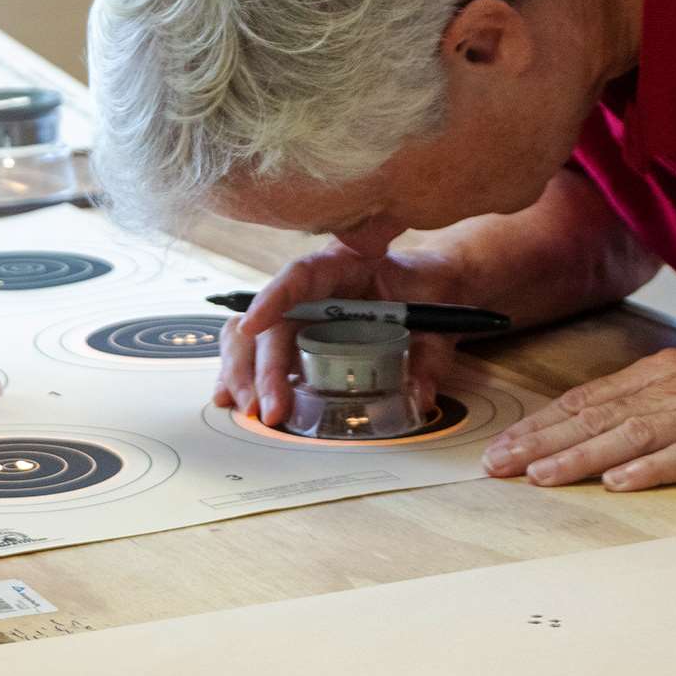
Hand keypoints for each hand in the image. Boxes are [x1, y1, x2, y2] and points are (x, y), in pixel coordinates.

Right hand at [214, 243, 476, 426]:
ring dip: (245, 374)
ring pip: (253, 336)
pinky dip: (246, 377)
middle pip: (273, 320)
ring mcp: (301, 313)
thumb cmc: (430, 293)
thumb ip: (430, 358)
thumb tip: (419, 397)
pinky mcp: (298, 338)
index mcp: (345, 264)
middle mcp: (313, 288)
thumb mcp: (439, 324)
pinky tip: (236, 401)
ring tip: (252, 411)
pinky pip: (260, 353)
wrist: (434, 289)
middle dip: (261, 365)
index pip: (301, 275)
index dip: (274, 298)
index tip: (254, 326)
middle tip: (268, 407)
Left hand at [481, 336, 675, 490]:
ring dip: (578, 457)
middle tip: (495, 464)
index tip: (504, 444)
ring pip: (629, 435)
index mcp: (667, 369)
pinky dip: (651, 469)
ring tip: (538, 476)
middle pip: (595, 416)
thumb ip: (662, 393)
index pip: (588, 398)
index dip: (541, 423)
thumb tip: (612, 417)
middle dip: (540, 441)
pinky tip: (619, 482)